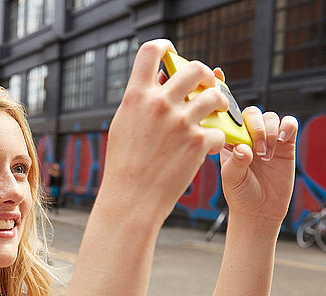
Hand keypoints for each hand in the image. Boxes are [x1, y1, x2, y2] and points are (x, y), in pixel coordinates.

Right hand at [102, 39, 228, 221]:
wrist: (131, 199)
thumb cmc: (125, 165)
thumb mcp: (125, 126)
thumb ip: (142, 101)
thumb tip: (164, 78)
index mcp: (136, 97)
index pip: (150, 52)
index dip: (164, 47)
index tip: (172, 52)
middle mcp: (159, 104)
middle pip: (195, 68)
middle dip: (205, 75)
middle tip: (206, 85)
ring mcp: (180, 122)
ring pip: (215, 96)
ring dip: (220, 102)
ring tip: (218, 110)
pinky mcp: (198, 142)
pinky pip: (218, 129)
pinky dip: (215, 137)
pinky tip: (207, 147)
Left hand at [219, 105, 297, 222]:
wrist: (260, 210)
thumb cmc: (240, 194)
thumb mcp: (231, 179)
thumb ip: (235, 162)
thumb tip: (243, 148)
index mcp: (230, 142)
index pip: (231, 120)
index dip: (235, 121)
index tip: (239, 136)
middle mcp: (248, 137)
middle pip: (252, 114)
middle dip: (256, 128)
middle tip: (257, 150)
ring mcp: (267, 139)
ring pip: (270, 117)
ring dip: (270, 132)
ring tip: (266, 154)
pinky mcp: (286, 145)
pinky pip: (290, 124)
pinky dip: (287, 126)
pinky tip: (282, 141)